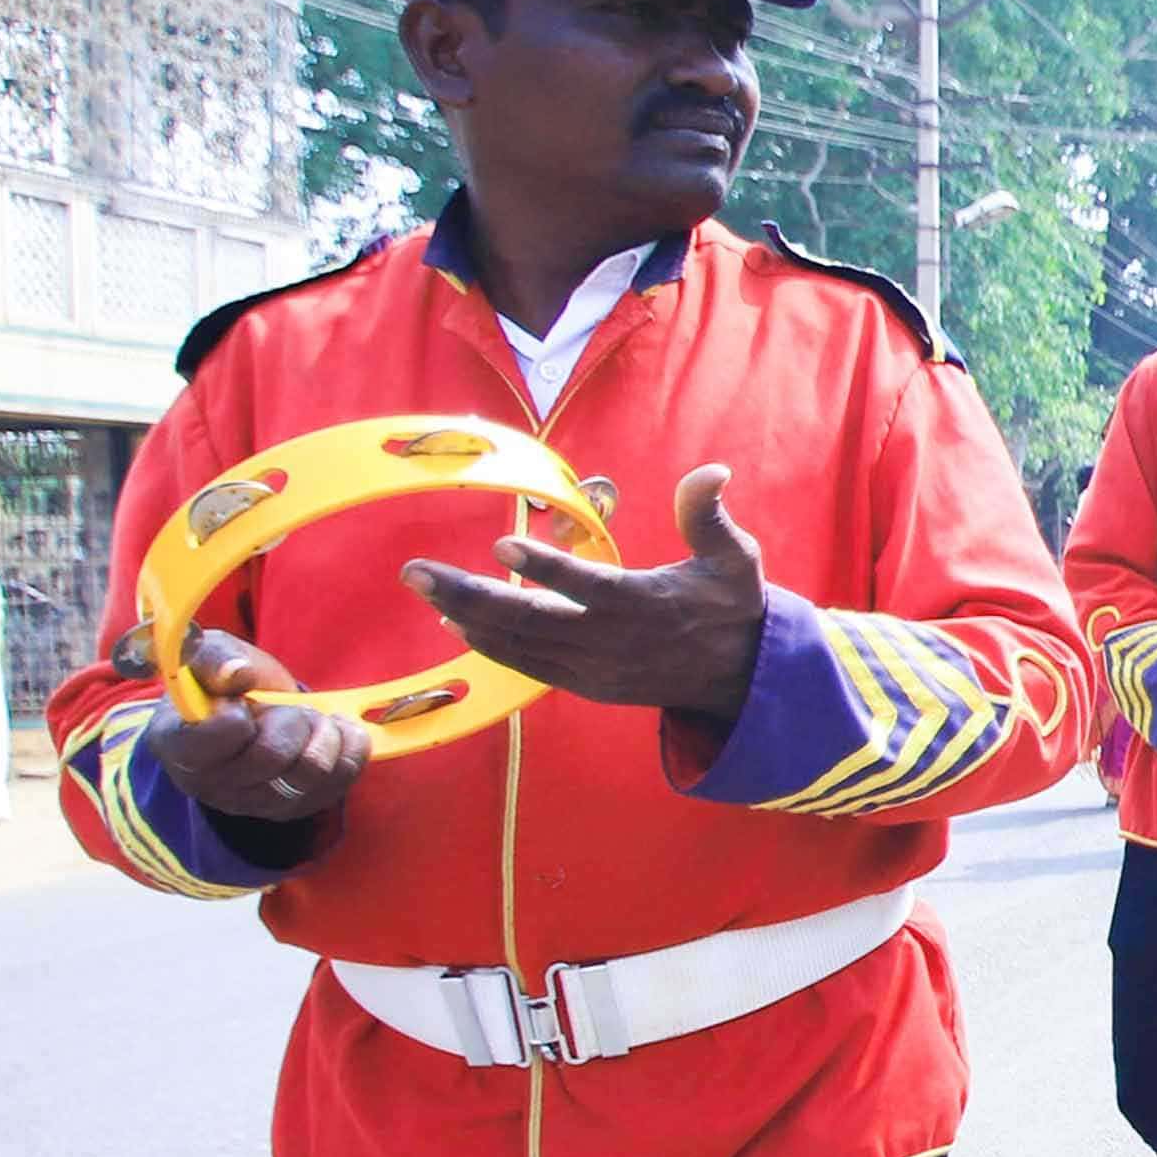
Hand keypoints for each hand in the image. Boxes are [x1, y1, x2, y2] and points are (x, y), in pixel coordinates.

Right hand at [144, 626, 374, 828]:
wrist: (244, 712)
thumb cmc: (217, 684)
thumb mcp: (207, 653)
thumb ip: (212, 657)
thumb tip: (237, 673)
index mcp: (179, 744)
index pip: (216, 738)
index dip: (238, 716)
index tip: (242, 702)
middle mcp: (211, 784)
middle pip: (273, 754)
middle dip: (292, 719)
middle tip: (288, 707)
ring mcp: (254, 803)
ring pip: (312, 771)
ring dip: (324, 733)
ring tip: (313, 719)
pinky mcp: (294, 808)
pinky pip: (340, 782)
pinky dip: (349, 749)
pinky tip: (337, 732)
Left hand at [404, 463, 769, 725]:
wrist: (740, 678)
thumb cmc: (731, 606)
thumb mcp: (735, 557)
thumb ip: (709, 516)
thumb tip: (712, 471)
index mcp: (647, 604)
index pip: (589, 587)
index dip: (545, 569)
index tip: (501, 548)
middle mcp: (613, 642)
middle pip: (531, 620)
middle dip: (469, 595)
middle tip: (416, 571)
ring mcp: (594, 669)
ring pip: (520, 645)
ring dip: (468, 616)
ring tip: (424, 588)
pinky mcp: (585, 685)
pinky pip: (527, 666)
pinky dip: (490, 645)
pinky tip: (457, 621)